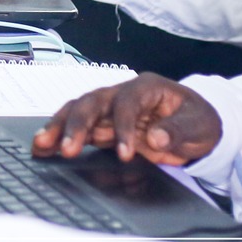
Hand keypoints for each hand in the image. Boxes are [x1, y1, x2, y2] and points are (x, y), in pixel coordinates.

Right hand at [33, 73, 221, 165]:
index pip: (127, 103)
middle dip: (77, 125)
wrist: (198, 125)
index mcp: (146, 87)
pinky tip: (44, 147)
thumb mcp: (199, 124)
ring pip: (78, 111)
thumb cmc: (199, 120)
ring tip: (42, 145)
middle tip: (67, 149)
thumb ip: (178, 130)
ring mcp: (110, 108)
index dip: (123, 127)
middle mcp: (122, 93)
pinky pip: (79, 128)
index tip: (125, 153)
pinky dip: (61, 136)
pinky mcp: (104, 125)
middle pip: (92, 102)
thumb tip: (155, 138)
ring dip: (59, 128)